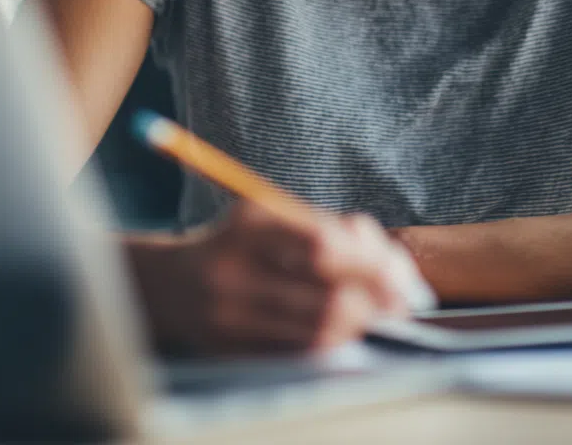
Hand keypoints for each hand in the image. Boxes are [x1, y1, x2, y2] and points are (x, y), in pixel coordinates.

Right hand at [131, 203, 409, 354]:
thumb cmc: (240, 245)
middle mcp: (234, 270)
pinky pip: (298, 354)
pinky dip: (332, 345)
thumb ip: (331, 229)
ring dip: (359, 327)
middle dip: (376, 302)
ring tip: (376, 319)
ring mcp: (230, 315)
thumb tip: (393, 264)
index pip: (323, 246)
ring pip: (317, 332)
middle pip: (326, 295)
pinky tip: (345, 335)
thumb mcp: (274, 219)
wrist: (170, 285)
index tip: (401, 278)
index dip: (372, 265)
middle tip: (401, 306)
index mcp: (249, 225)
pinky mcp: (231, 349)